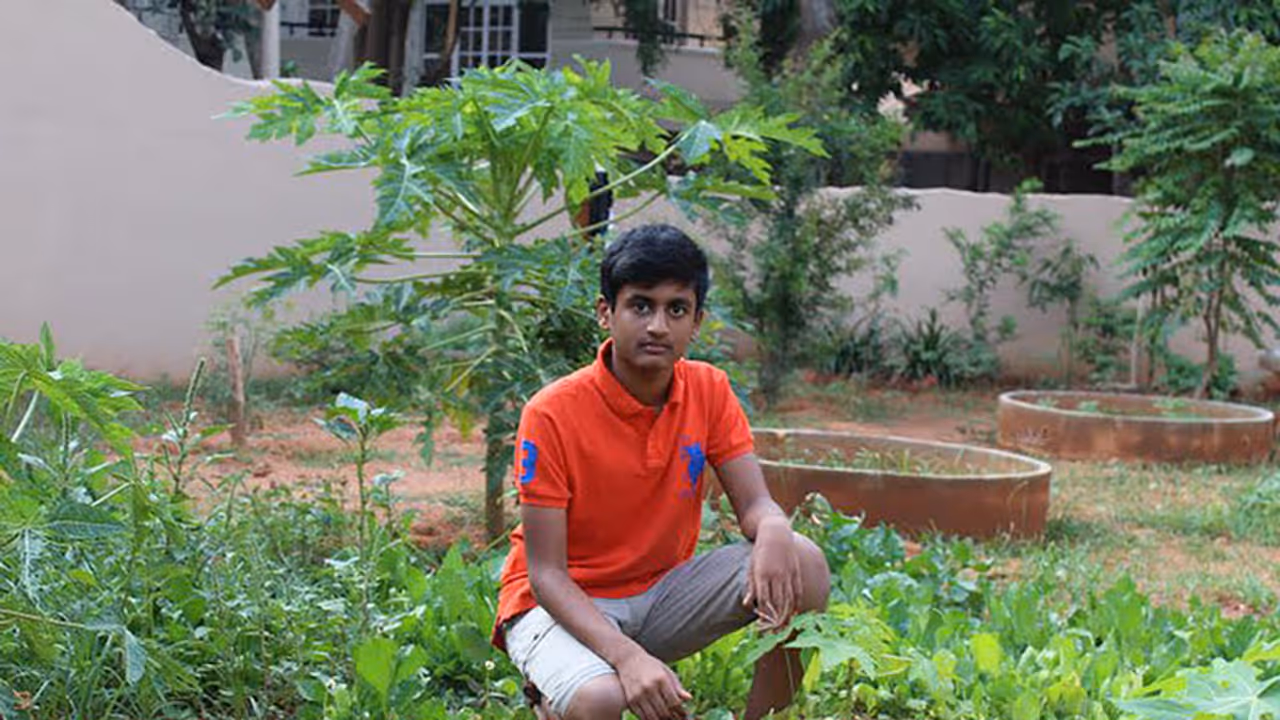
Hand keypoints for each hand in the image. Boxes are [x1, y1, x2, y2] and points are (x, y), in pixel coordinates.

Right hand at [615, 649, 690, 719]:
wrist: (628, 660)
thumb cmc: (651, 666)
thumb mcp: (666, 672)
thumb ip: (677, 686)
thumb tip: (689, 699)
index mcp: (661, 679)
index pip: (674, 702)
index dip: (681, 711)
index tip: (684, 713)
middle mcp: (649, 687)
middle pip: (664, 712)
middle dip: (673, 718)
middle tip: (677, 718)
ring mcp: (638, 695)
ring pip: (653, 717)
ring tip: (667, 718)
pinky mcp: (630, 701)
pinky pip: (642, 717)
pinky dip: (650, 719)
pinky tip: (656, 717)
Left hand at [743, 517, 801, 631]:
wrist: (775, 532)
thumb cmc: (760, 551)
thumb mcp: (752, 566)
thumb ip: (751, 586)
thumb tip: (748, 605)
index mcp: (762, 574)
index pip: (763, 601)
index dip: (763, 616)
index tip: (761, 627)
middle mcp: (776, 575)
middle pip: (777, 604)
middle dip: (775, 621)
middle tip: (773, 633)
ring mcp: (788, 574)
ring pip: (789, 600)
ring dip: (787, 616)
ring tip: (783, 628)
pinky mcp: (796, 572)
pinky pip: (797, 592)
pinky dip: (796, 604)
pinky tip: (795, 614)